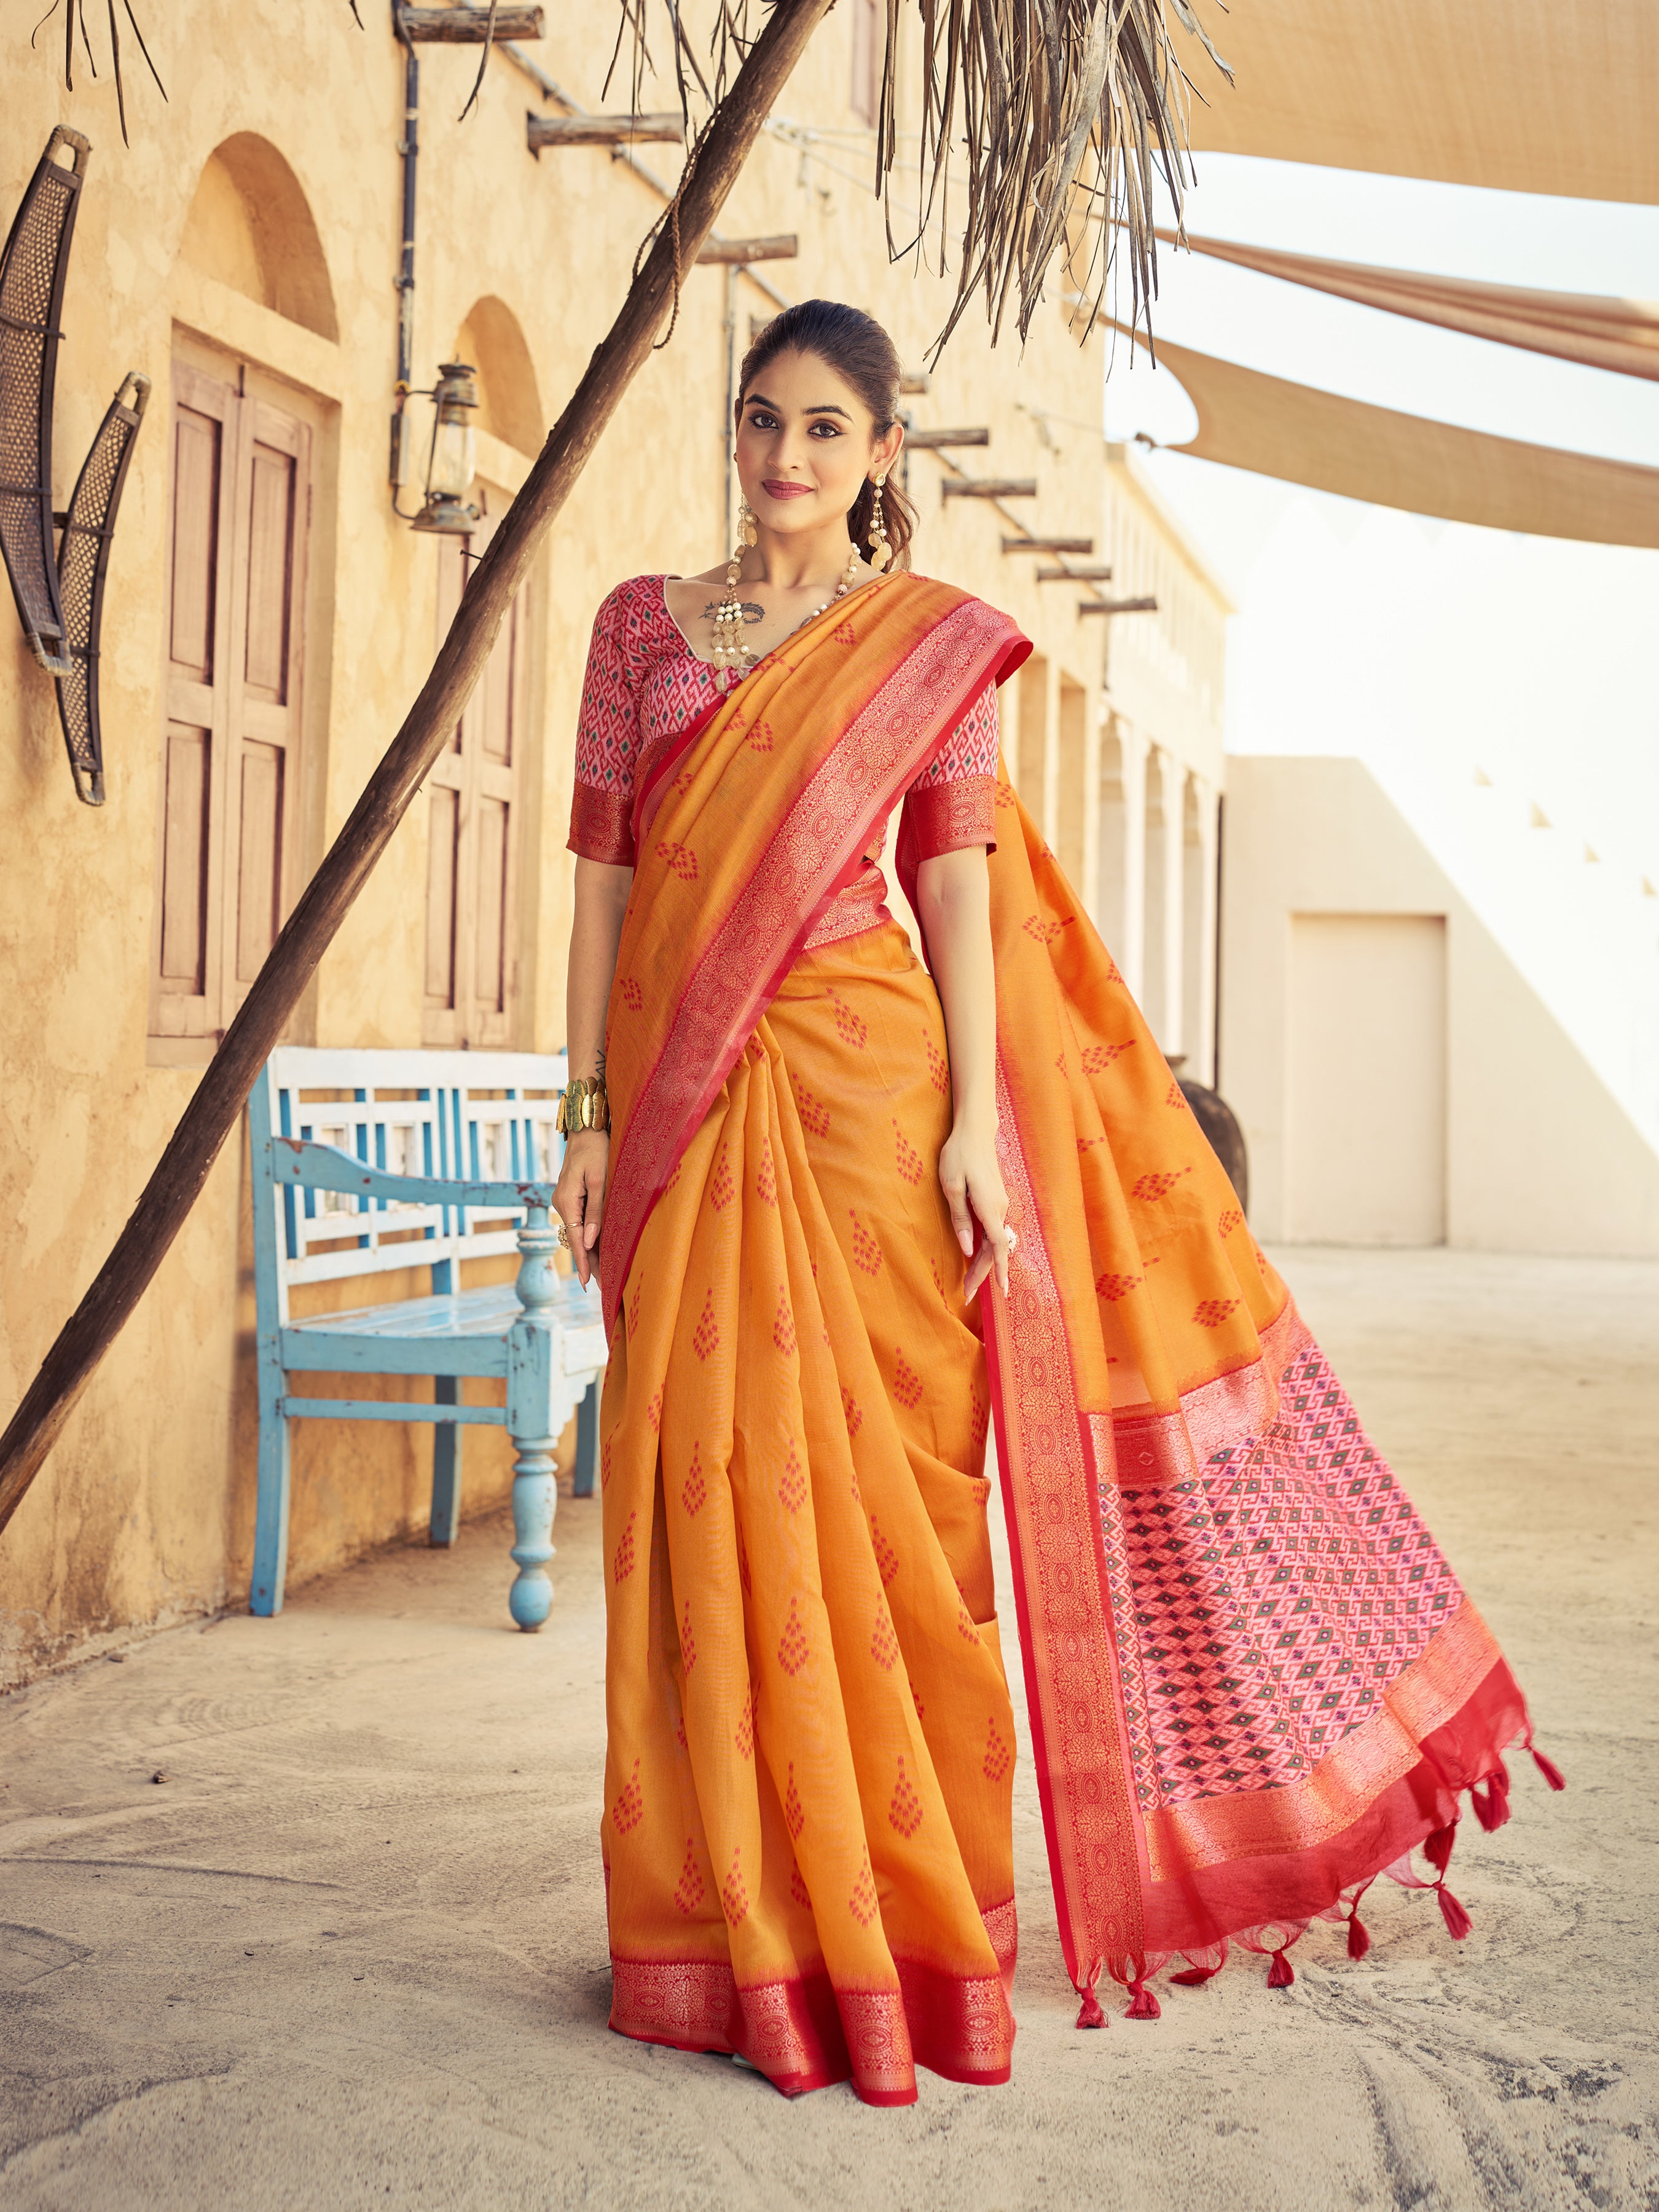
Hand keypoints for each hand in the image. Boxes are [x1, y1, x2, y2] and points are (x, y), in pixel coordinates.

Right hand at [554, 1129, 609, 1289]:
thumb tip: (591, 1241)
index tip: (588, 1284)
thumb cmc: (597, 1150)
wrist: (587, 1129)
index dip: (583, 1263)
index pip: (577, 1239)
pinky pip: (579, 1222)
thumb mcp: (599, 1181)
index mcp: (566, 1201)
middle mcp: (561, 1204)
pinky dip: (588, 1237)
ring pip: (577, 1233)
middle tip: (603, 1287)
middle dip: (588, 1263)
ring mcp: (564, 1201)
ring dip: (589, 1252)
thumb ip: (595, 1211)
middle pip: (576, 1240)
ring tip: (602, 1275)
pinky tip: (596, 1250)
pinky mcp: (570, 1197)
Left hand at [938, 1115, 1011, 1300]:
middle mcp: (999, 1209)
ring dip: (984, 1263)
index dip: (998, 1271)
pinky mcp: (995, 1200)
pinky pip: (993, 1231)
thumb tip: (968, 1249)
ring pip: (995, 1241)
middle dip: (983, 1274)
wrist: (975, 1131)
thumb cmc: (959, 1155)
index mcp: (989, 1208)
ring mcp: (999, 1205)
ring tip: (969, 1282)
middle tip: (966, 1295)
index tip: (1000, 1292)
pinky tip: (978, 1258)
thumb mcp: (952, 1186)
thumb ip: (960, 1219)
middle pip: (996, 1249)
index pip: (998, 1247)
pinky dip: (987, 1248)